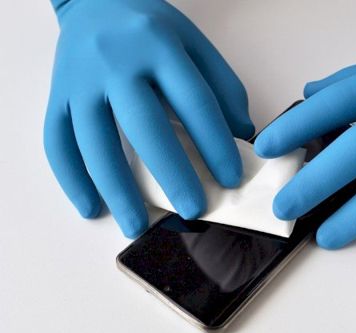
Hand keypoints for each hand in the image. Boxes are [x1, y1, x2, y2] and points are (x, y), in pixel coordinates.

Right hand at [45, 0, 253, 236]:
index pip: (195, 102)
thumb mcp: (194, 44)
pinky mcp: (56, 95)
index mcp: (159, 47)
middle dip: (172, 173)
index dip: (216, 144)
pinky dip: (71, 178)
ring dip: (116, 188)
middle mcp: (116, 62)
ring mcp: (80, 80)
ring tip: (136, 225)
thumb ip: (220, 86)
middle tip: (193, 209)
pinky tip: (90, 207)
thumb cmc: (150, 28)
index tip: (231, 179)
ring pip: (95, 141)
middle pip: (145, 125)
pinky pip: (56, 141)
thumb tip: (243, 135)